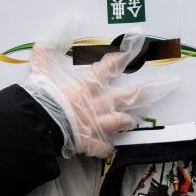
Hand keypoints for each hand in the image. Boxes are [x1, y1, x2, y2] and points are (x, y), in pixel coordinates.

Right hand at [23, 22, 177, 157]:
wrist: (41, 127)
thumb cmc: (43, 102)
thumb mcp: (40, 78)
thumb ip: (42, 63)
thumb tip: (38, 46)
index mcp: (83, 89)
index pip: (103, 71)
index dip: (117, 61)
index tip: (129, 54)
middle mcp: (94, 105)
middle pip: (121, 97)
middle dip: (139, 92)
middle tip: (158, 87)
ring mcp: (94, 124)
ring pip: (116, 121)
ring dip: (125, 121)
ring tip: (134, 120)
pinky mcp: (89, 142)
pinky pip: (101, 147)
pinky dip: (105, 148)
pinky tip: (111, 150)